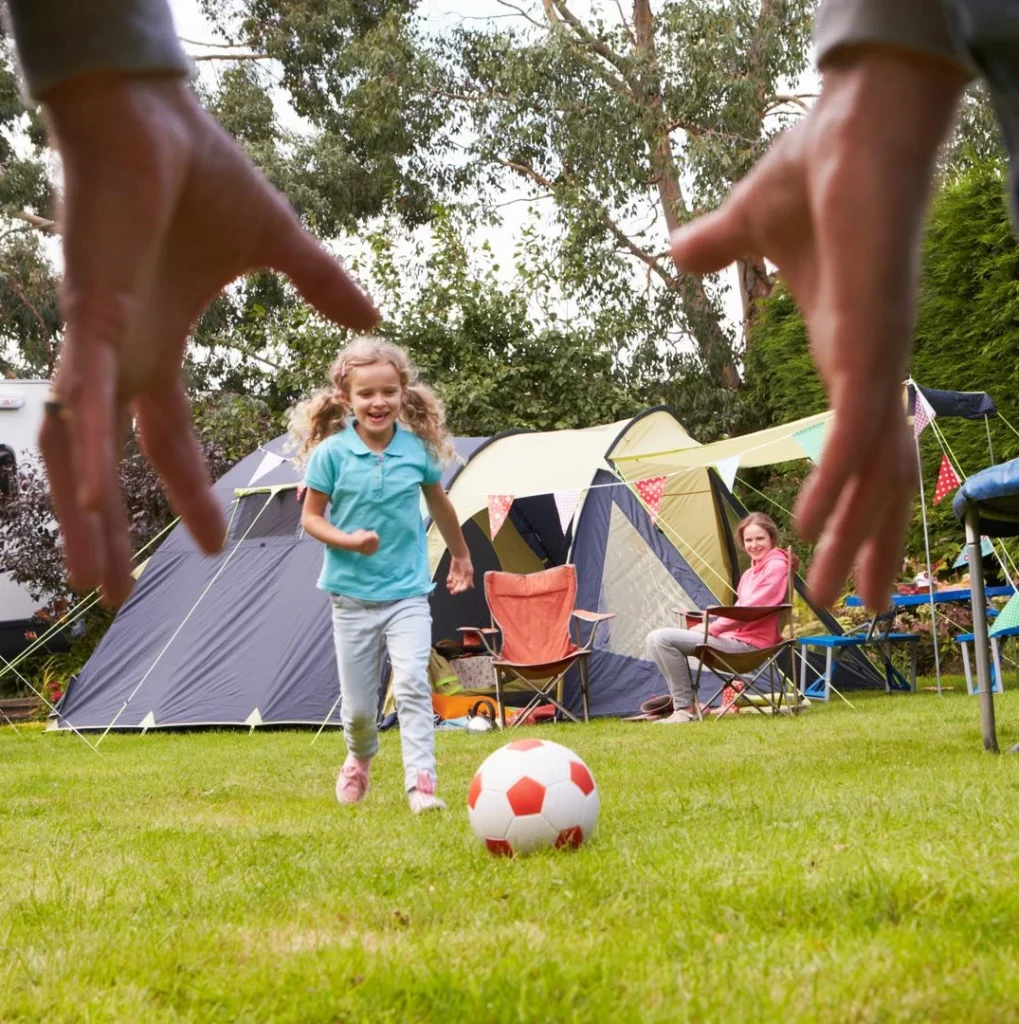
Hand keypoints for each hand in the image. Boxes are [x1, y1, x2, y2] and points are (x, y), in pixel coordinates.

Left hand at [38, 74, 378, 604]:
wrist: (148, 108)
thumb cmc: (200, 169)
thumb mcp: (279, 244)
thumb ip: (321, 283)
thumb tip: (375, 316)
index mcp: (154, 346)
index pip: (169, 439)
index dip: (188, 491)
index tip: (213, 543)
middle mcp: (119, 357)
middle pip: (108, 462)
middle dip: (108, 530)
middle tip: (113, 596)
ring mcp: (98, 340)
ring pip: (79, 445)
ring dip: (83, 516)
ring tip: (93, 584)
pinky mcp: (89, 312)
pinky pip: (82, 395)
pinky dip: (86, 450)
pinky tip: (90, 504)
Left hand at [447, 554, 473, 594]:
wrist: (460, 556)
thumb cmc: (466, 563)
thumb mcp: (469, 571)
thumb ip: (469, 580)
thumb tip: (472, 587)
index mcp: (467, 579)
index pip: (464, 587)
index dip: (461, 589)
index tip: (458, 590)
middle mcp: (462, 579)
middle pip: (458, 587)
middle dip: (455, 590)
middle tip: (452, 592)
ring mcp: (456, 576)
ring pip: (453, 584)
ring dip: (451, 586)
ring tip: (448, 585)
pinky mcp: (452, 573)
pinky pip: (450, 579)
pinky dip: (448, 580)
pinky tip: (449, 579)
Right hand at [670, 47, 965, 609]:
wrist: (859, 122)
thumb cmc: (817, 167)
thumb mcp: (749, 224)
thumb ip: (716, 246)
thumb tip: (679, 250)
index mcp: (852, 352)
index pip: (863, 444)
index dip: (854, 496)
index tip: (835, 541)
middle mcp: (873, 370)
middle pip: (882, 477)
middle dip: (871, 545)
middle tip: (862, 606)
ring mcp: (876, 361)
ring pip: (877, 472)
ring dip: (861, 540)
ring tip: (850, 602)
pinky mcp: (869, 348)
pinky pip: (855, 436)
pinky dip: (838, 486)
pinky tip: (814, 528)